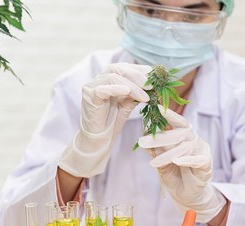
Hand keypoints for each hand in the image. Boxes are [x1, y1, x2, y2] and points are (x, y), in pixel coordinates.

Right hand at [59, 63, 150, 177]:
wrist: (99, 139)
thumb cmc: (112, 121)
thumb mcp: (128, 104)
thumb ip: (136, 93)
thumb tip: (153, 84)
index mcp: (107, 79)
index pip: (124, 67)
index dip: (139, 70)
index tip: (155, 76)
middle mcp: (98, 79)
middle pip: (118, 68)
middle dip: (137, 75)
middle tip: (152, 85)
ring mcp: (91, 87)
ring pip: (113, 77)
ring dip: (132, 86)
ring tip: (145, 96)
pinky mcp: (89, 97)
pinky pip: (102, 89)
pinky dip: (116, 89)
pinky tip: (127, 92)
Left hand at [138, 105, 225, 221]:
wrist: (187, 195)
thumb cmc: (175, 174)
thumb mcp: (162, 162)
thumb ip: (156, 151)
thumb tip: (144, 140)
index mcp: (185, 136)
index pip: (178, 122)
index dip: (169, 115)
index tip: (156, 108)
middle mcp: (195, 141)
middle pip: (179, 134)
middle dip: (160, 137)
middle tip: (142, 141)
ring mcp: (202, 152)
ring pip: (185, 147)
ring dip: (167, 153)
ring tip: (153, 162)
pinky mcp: (206, 165)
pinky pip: (198, 160)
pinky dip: (187, 160)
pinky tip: (176, 161)